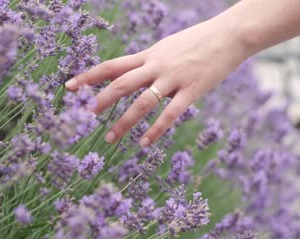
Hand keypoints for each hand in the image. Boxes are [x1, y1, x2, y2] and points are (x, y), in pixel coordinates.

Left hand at [65, 20, 248, 147]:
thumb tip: (138, 77)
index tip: (69, 86)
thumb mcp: (168, 48)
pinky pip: (170, 113)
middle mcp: (156, 65)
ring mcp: (173, 78)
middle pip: (120, 83)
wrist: (230, 35)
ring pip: (141, 102)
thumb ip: (151, 63)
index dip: (88, 76)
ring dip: (123, 122)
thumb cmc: (198, 41)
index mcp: (149, 55)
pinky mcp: (192, 90)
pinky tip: (144, 143)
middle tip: (85, 116)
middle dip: (100, 100)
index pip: (111, 65)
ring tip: (110, 139)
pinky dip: (155, 130)